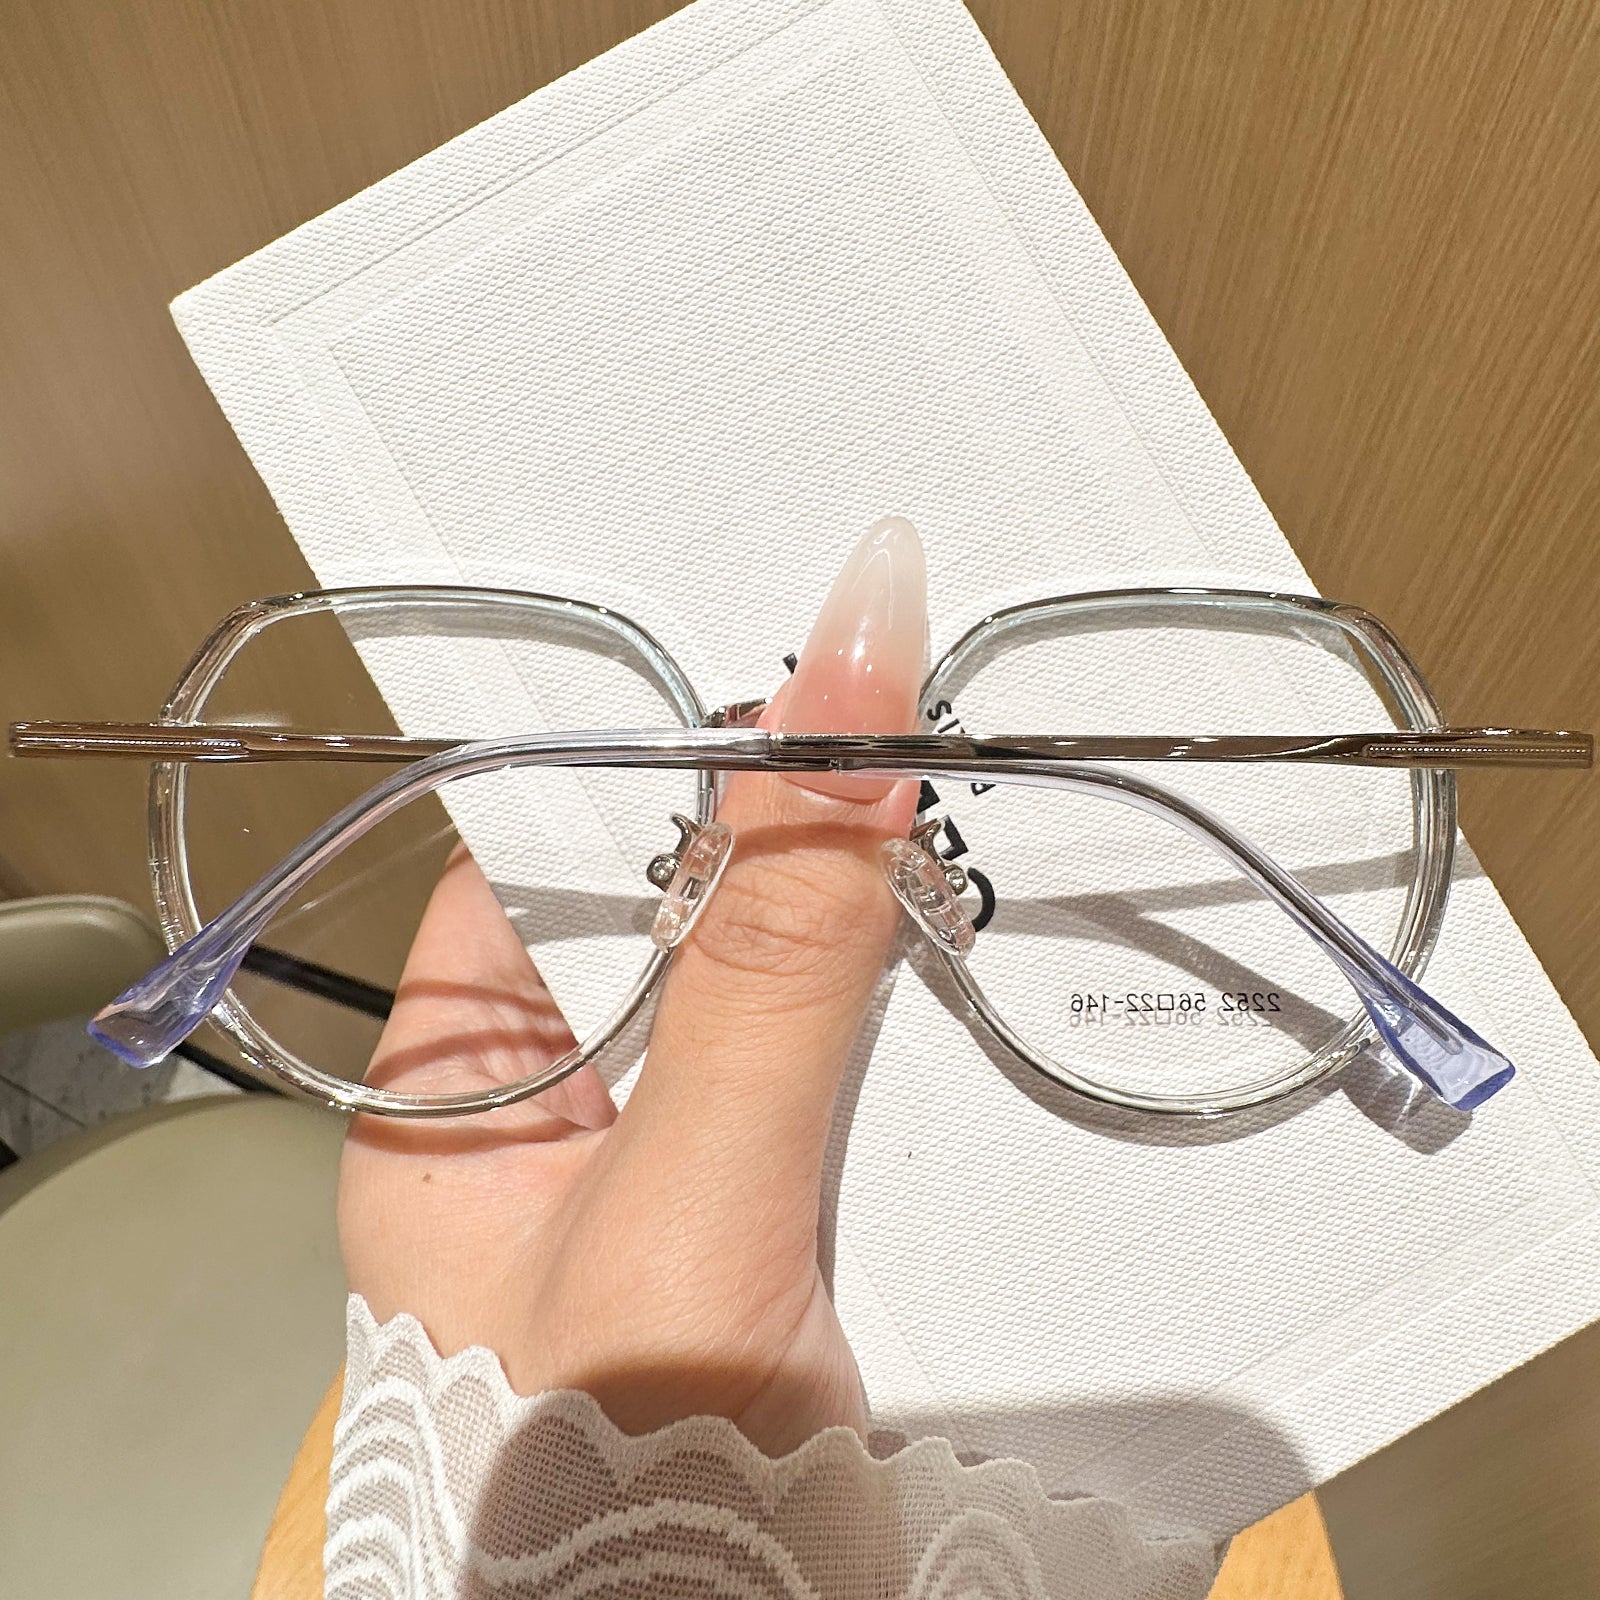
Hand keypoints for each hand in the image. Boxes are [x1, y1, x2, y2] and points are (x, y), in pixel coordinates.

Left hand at [338, 518, 925, 1453]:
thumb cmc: (634, 1505)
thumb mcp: (691, 1208)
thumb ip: (766, 973)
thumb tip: (834, 705)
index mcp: (454, 1104)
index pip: (537, 857)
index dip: (656, 764)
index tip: (782, 674)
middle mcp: (556, 1124)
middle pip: (671, 914)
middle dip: (789, 839)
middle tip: (907, 729)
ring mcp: (674, 1170)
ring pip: (774, 990)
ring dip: (868, 930)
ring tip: (958, 826)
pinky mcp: (779, 1218)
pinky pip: (843, 1077)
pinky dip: (913, 1029)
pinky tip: (980, 976)